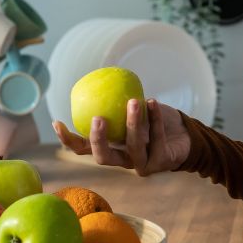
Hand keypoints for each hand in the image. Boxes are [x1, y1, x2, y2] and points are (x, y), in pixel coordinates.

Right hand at [52, 98, 190, 176]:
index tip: (57, 122)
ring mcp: (142, 164)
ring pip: (133, 148)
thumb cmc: (153, 119)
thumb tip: (96, 77)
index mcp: (110, 148)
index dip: (68, 140)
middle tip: (98, 118)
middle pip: (103, 158)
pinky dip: (155, 118)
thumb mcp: (132, 109)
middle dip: (98, 140)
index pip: (83, 149)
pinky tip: (153, 101)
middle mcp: (122, 160)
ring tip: (134, 101)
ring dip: (133, 123)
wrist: (184, 133)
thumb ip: (116, 101)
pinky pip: (157, 139)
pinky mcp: (161, 162)